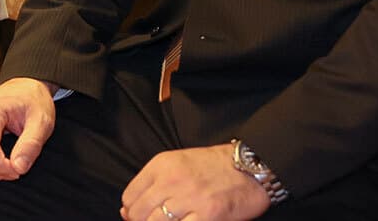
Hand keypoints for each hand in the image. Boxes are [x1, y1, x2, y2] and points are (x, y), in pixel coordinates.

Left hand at [121, 145, 268, 220]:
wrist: (250, 166)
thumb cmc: (214, 166)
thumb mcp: (177, 163)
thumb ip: (153, 183)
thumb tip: (127, 210)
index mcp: (160, 165)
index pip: (129, 196)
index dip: (130, 212)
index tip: (137, 218)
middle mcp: (171, 180)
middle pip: (139, 213)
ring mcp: (189, 198)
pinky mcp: (208, 214)